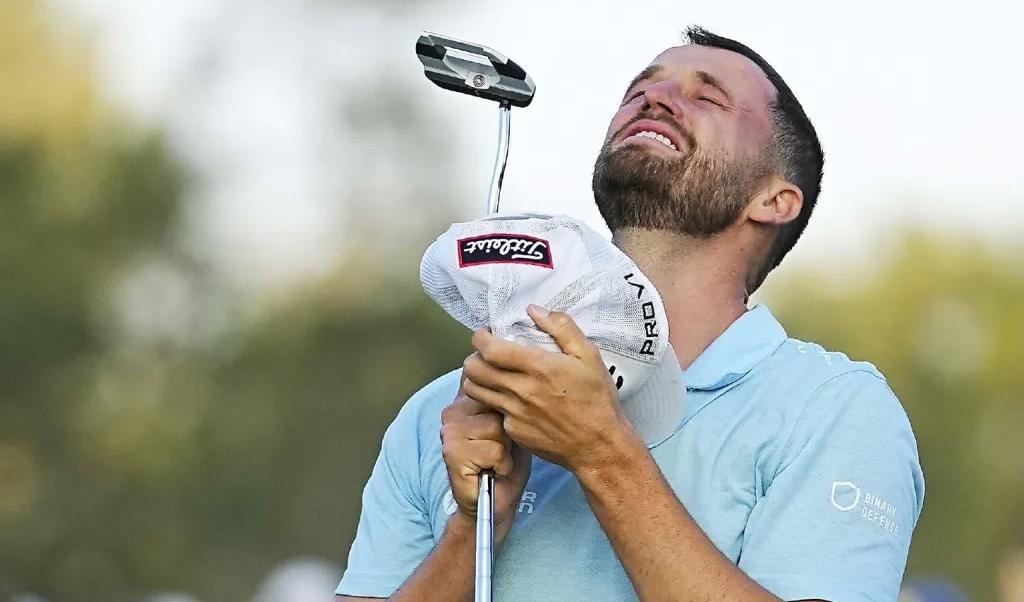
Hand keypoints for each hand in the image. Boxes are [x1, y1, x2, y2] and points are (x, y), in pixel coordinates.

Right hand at [440, 379, 531, 541]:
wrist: (495, 502)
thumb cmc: (507, 462)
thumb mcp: (513, 423)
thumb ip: (509, 401)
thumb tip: (520, 380)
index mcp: (466, 399)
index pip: (494, 385)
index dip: (509, 408)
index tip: (507, 429)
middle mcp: (453, 410)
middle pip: (499, 405)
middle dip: (509, 430)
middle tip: (501, 448)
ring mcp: (449, 431)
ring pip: (497, 428)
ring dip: (506, 450)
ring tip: (498, 460)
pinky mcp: (452, 453)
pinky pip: (494, 450)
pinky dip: (501, 464)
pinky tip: (492, 471)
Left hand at [462, 305, 641, 472]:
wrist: (599, 446)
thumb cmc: (597, 399)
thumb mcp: (589, 356)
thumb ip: (562, 328)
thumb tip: (533, 310)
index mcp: (539, 368)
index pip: (489, 349)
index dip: (480, 338)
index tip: (487, 334)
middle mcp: (521, 391)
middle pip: (473, 369)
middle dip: (474, 356)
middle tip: (487, 353)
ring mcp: (514, 414)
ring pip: (474, 391)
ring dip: (477, 378)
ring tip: (492, 373)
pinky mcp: (514, 431)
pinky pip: (492, 410)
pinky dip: (495, 401)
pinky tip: (512, 398)